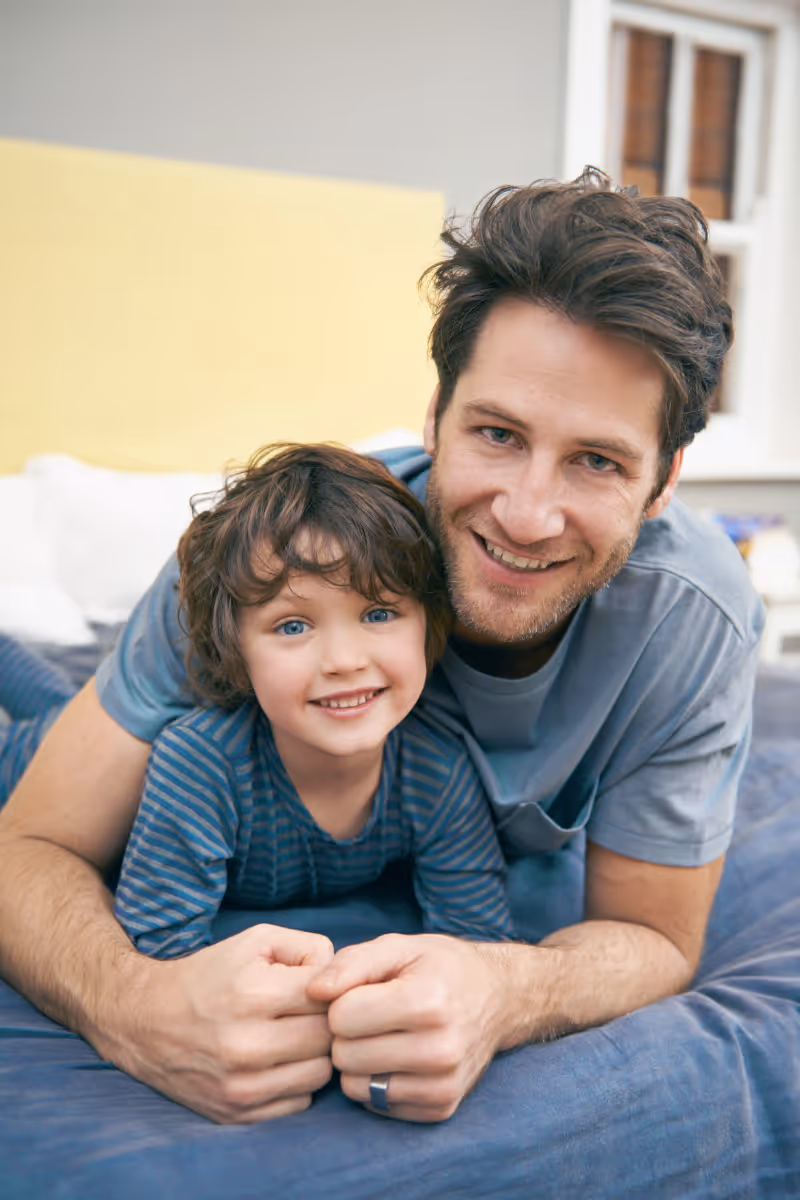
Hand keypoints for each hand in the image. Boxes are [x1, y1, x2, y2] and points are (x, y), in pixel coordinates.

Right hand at [109, 924, 334, 1123]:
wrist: (144, 1020)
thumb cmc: (209, 975)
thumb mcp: (256, 941)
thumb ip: (309, 947)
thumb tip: (341, 978)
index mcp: (253, 995)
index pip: (328, 998)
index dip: (330, 990)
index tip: (317, 989)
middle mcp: (247, 1044)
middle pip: (328, 1038)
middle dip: (325, 1023)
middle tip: (308, 1013)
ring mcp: (241, 1085)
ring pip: (320, 1074)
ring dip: (315, 1055)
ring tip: (293, 1037)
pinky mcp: (236, 1113)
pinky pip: (299, 1103)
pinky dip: (296, 1083)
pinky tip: (278, 1062)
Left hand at [307, 933, 505, 1121]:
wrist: (499, 998)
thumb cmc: (440, 967)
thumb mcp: (399, 947)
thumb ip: (351, 963)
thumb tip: (313, 991)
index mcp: (427, 1002)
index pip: (341, 1017)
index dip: (343, 1000)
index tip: (364, 992)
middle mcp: (440, 1049)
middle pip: (345, 1055)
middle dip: (348, 1033)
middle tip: (372, 1015)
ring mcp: (443, 1085)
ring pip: (355, 1086)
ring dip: (359, 1061)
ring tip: (383, 1035)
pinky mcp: (441, 1107)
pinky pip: (377, 1105)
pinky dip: (377, 1082)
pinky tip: (398, 1057)